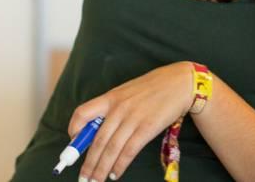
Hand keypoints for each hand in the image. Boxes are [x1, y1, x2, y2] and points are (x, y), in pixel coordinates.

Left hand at [68, 61, 197, 181]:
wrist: (181, 83)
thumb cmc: (154, 88)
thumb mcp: (128, 92)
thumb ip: (113, 108)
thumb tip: (99, 131)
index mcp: (110, 97)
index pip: (82, 113)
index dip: (74, 130)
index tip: (73, 144)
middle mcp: (119, 108)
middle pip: (97, 140)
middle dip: (89, 163)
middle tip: (83, 178)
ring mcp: (133, 118)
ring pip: (111, 149)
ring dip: (101, 168)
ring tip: (95, 181)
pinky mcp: (147, 128)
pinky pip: (129, 151)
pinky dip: (120, 165)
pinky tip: (115, 174)